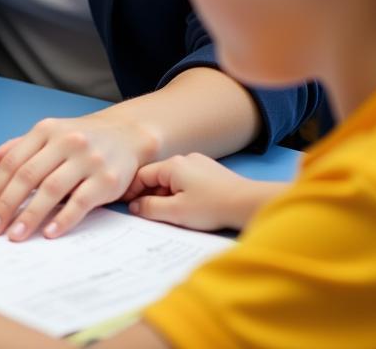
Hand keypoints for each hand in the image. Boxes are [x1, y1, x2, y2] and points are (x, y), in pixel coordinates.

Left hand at [0, 112, 155, 239]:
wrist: (127, 135)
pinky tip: (48, 233)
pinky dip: (63, 219)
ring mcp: (88, 159)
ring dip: (29, 216)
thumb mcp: (49, 135)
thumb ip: (19, 148)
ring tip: (14, 236)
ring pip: (51, 190)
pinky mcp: (107, 179)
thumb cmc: (81, 139)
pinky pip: (81, 202)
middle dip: (6, 205)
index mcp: (46, 130)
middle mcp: (66, 141)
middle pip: (28, 176)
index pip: (13, 161)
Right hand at [124, 153, 273, 231]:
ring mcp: (199, 164)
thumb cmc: (212, 207)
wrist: (248, 203)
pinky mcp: (211, 172)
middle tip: (148, 215)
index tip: (127, 206)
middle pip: (158, 177)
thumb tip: (134, 207)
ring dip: (167, 196)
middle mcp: (184, 159)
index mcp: (172, 165)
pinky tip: (188, 209)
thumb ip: (150, 208)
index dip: (133, 191)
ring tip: (171, 215)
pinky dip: (182, 194)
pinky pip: (188, 181)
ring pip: (173, 180)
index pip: (143, 175)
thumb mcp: (175, 212)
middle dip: (151, 196)